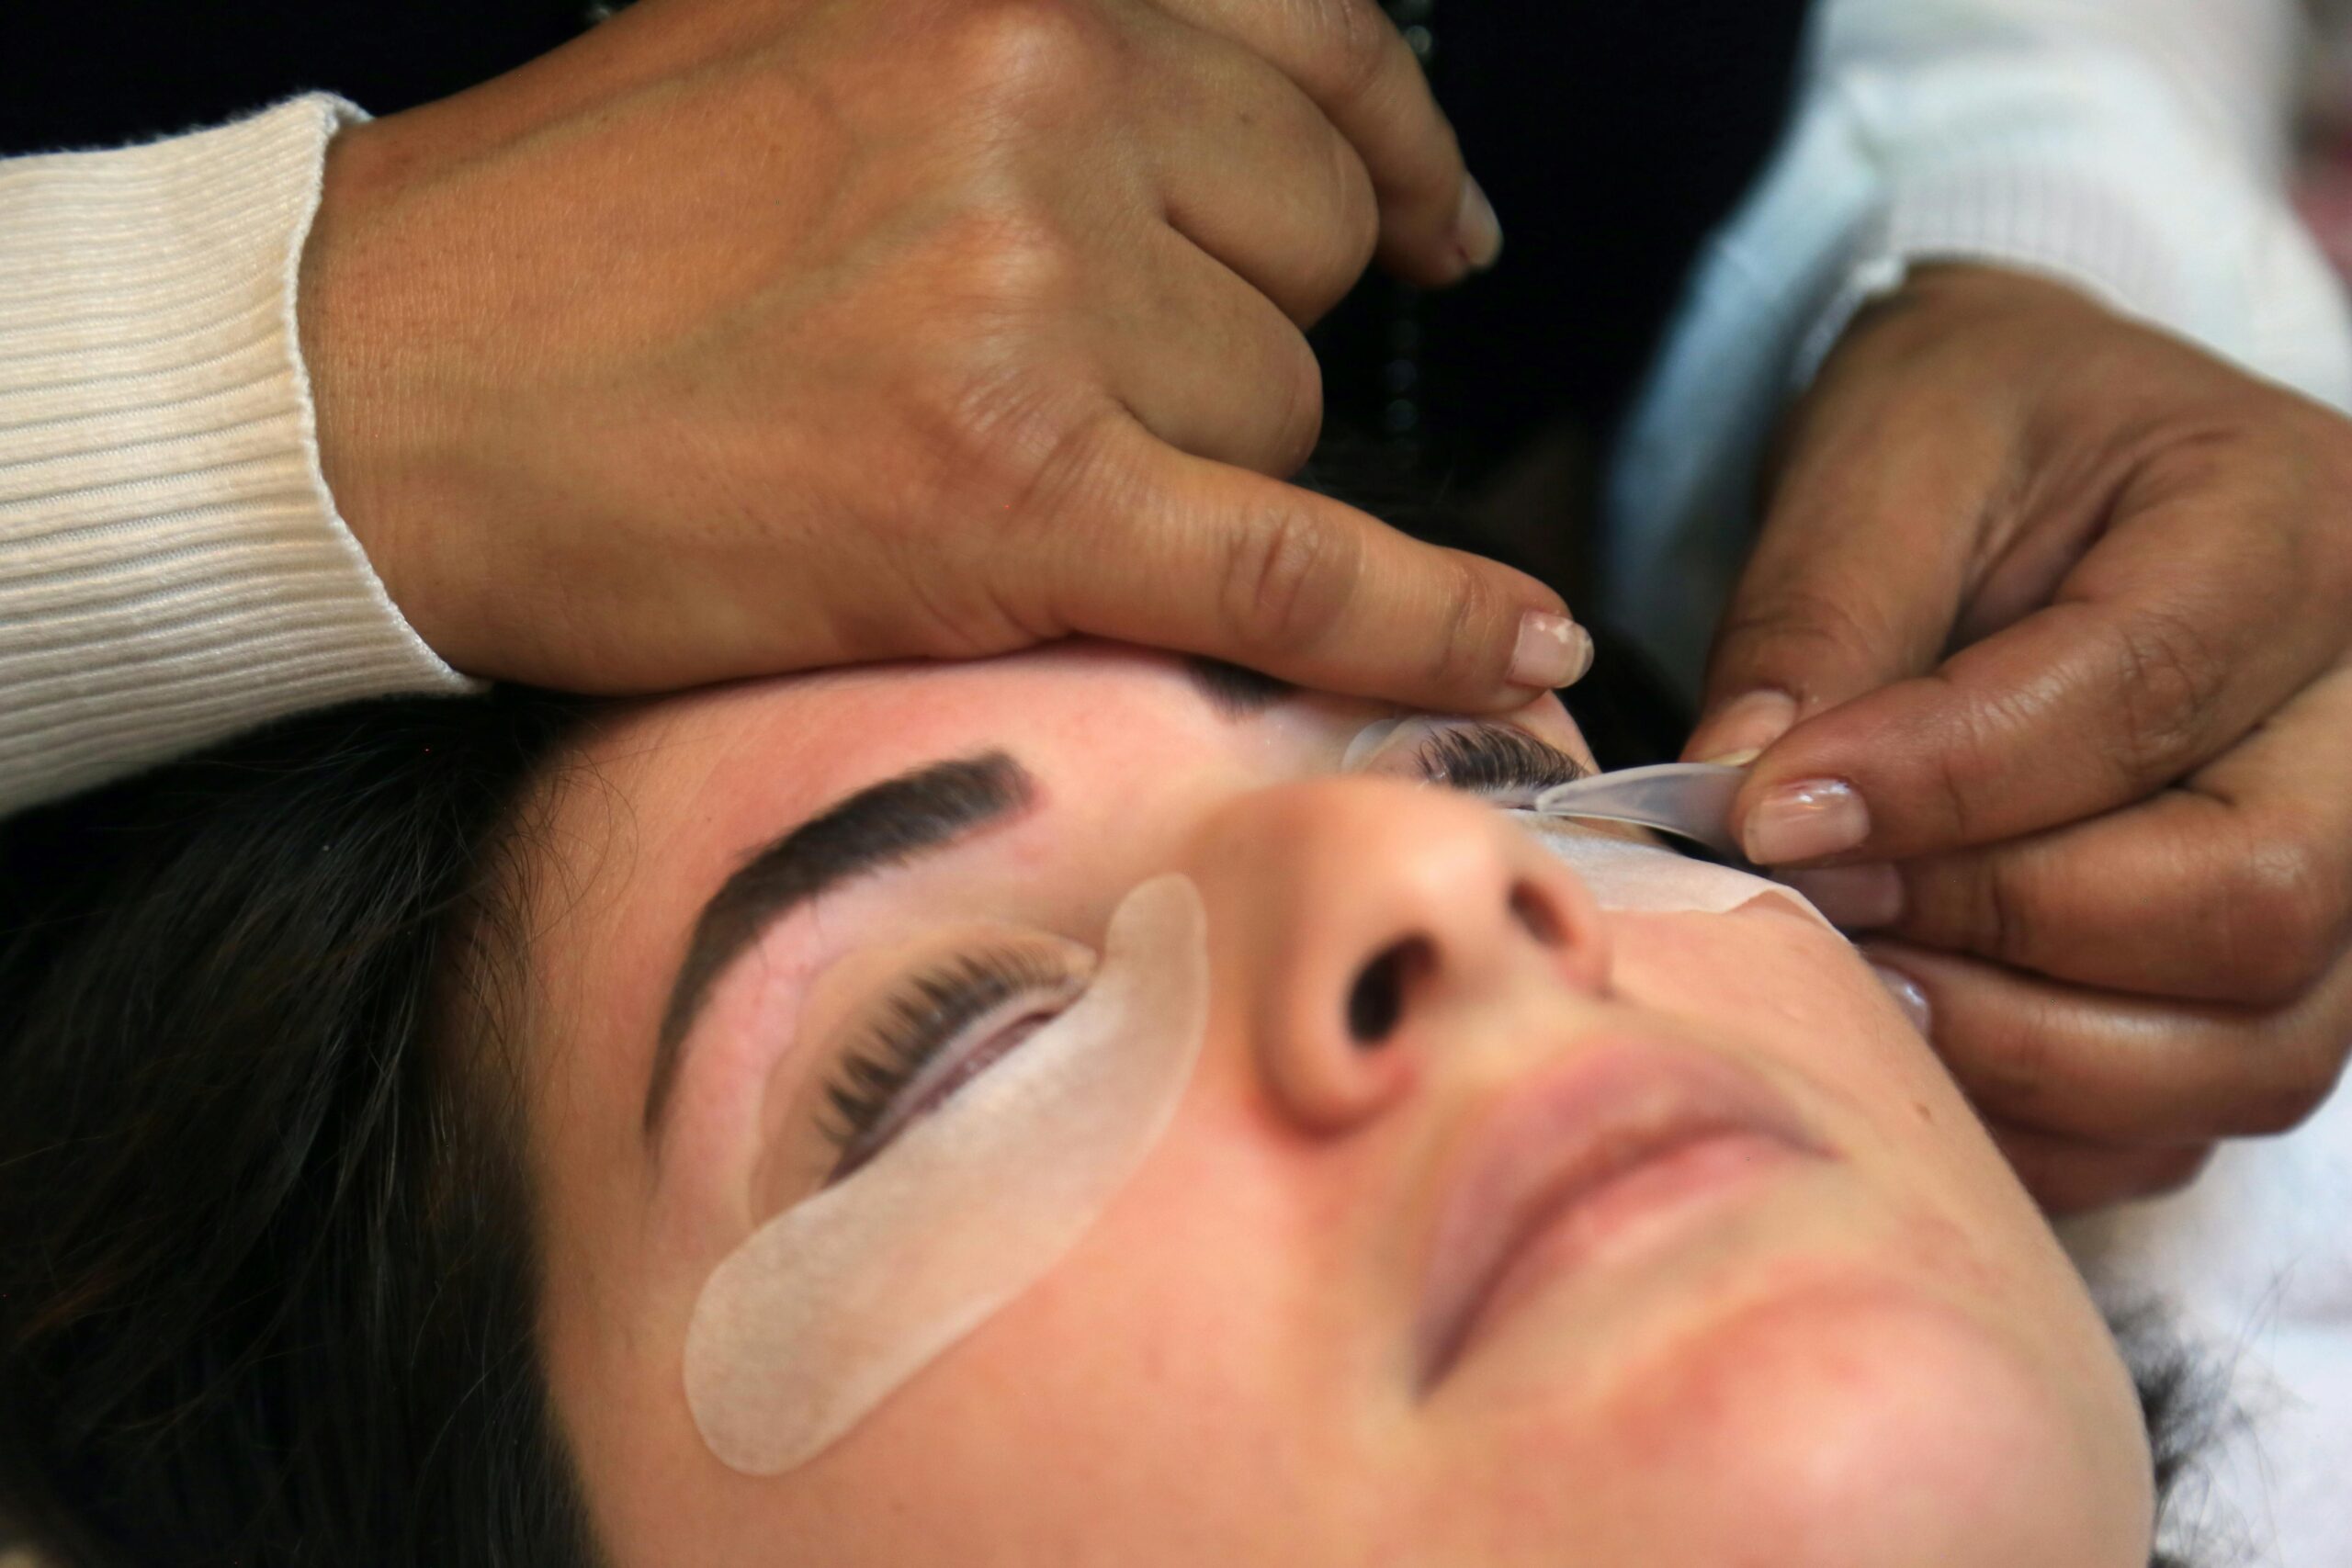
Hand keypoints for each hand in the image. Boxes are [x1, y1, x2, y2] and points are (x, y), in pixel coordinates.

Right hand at [298, 0, 1579, 707]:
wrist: (381, 384)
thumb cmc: (583, 234)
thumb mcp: (817, 41)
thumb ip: (1020, 59)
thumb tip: (1233, 133)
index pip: (1312, 63)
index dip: (1385, 161)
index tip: (1431, 222)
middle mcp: (1042, 90)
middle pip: (1308, 260)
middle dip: (1232, 330)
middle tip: (1071, 384)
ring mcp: (1034, 289)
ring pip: (1280, 414)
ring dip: (1189, 461)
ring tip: (982, 463)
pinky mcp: (1015, 490)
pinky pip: (1303, 564)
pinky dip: (1422, 619)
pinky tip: (1513, 639)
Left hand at [1683, 264, 2351, 1213]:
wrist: (2048, 452)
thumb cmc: (1974, 434)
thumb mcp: (1881, 460)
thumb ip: (1820, 623)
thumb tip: (1750, 815)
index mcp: (2293, 525)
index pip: (2140, 700)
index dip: (1937, 787)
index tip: (1763, 815)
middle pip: (2246, 901)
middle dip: (1992, 931)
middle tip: (1814, 904)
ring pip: (2255, 1047)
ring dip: (2019, 1052)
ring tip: (1853, 982)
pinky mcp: (2303, 972)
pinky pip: (2206, 1114)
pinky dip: (2051, 1120)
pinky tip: (1913, 1048)